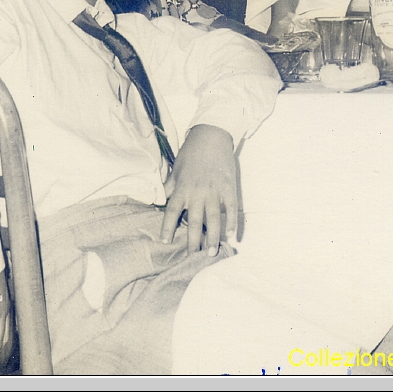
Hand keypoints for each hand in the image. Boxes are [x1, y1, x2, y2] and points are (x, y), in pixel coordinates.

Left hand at [161, 124, 237, 253]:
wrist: (211, 136)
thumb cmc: (191, 153)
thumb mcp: (175, 169)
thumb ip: (169, 186)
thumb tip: (159, 199)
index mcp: (181, 189)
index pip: (171, 213)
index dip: (167, 228)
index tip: (165, 242)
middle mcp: (197, 193)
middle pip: (193, 222)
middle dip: (193, 241)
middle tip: (194, 257)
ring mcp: (214, 191)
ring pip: (213, 219)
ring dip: (213, 237)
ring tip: (212, 251)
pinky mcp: (229, 188)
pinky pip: (231, 209)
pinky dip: (232, 222)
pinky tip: (231, 234)